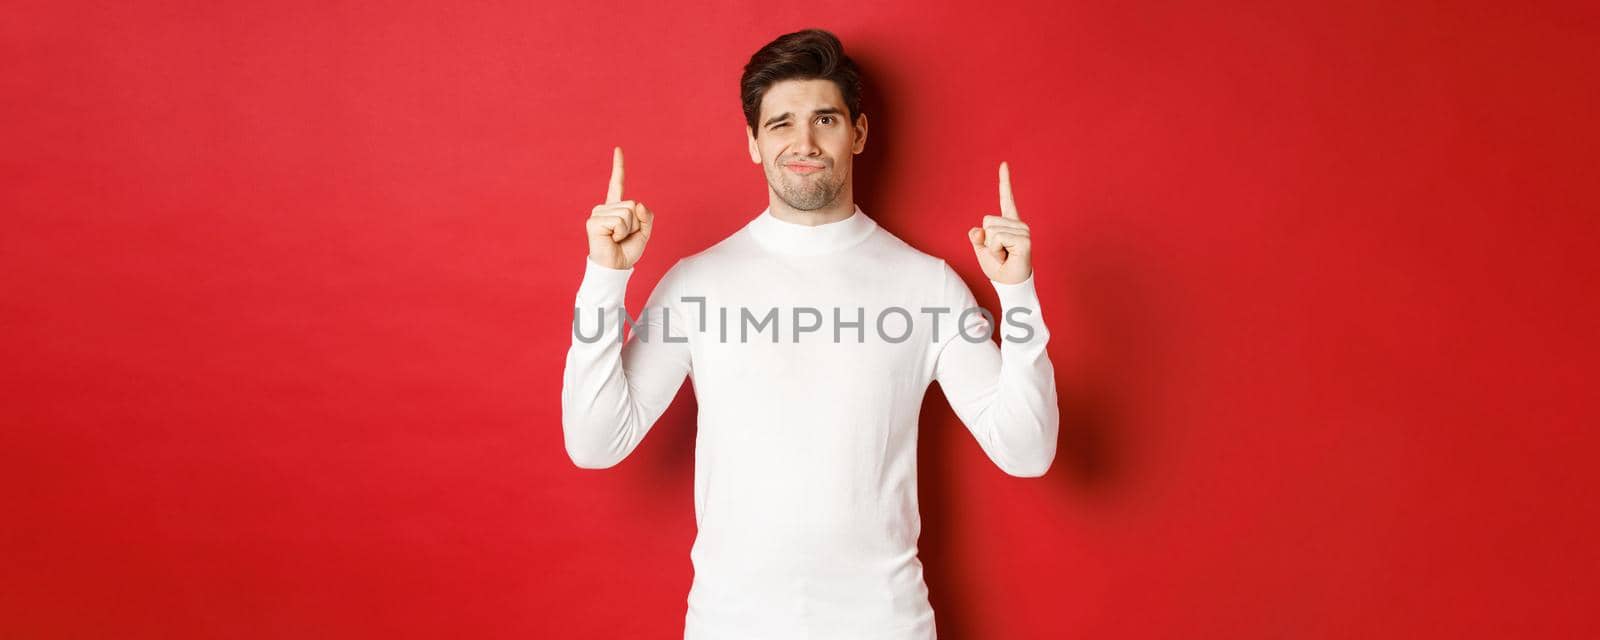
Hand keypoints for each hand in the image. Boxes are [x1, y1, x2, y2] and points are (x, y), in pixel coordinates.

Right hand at [586, 146, 654, 269]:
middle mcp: (605, 208)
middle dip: (635, 224)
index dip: (618, 166)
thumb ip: (646, 216)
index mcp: (615, 208)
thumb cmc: (626, 251)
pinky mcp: (594, 222)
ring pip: (627, 213)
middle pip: (632, 205)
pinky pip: (620, 221)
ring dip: (628, 229)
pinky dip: (621, 233)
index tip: (618, 149)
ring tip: (617, 238)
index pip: (617, 183)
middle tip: (624, 237)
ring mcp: (598, 214)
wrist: (615, 268)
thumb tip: (637, 205)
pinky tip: (611, 239)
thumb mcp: (644, 232)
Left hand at [968, 161, 1032, 283]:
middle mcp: (1018, 224)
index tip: (1004, 164)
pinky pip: (997, 238)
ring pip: (991, 230)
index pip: (1006, 199)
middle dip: (987, 241)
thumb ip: (978, 238)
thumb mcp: (982, 250)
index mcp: (1008, 223)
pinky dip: (996, 250)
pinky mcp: (1024, 238)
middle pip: (987, 221)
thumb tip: (977, 230)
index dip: (1004, 181)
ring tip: (1004, 255)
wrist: (1010, 285)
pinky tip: (1008, 256)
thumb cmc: (998, 268)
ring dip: (992, 248)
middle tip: (999, 253)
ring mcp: (1023, 230)